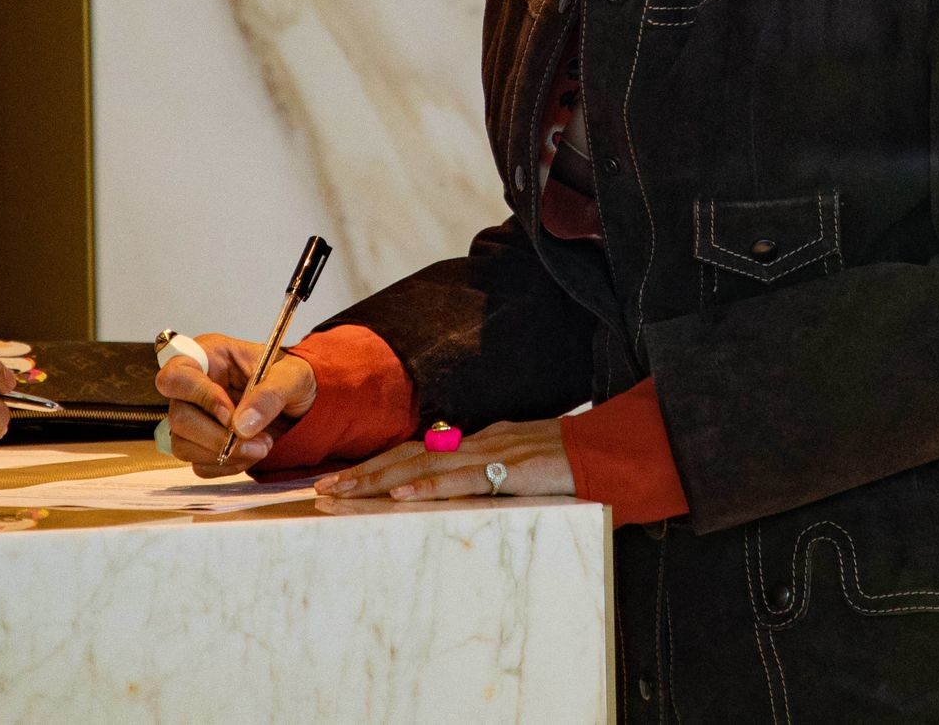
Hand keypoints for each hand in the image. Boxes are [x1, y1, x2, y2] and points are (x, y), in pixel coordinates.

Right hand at [153, 332, 315, 476]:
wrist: (302, 404)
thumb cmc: (292, 378)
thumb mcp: (292, 376)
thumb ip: (269, 395)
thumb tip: (241, 425)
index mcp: (211, 356)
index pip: (176, 374)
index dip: (198, 396)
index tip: (230, 414)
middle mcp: (196, 386)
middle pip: (178, 416)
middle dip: (216, 437)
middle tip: (255, 441)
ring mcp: (196, 416)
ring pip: (183, 445)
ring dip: (224, 455)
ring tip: (261, 446)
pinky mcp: (202, 443)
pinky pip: (200, 465)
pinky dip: (227, 466)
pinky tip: (250, 454)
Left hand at [311, 418, 573, 501]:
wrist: (613, 450)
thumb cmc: (574, 465)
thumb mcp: (523, 468)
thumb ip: (491, 473)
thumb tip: (459, 486)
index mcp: (478, 443)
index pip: (417, 452)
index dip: (377, 465)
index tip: (344, 480)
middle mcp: (478, 444)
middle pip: (409, 455)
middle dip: (364, 472)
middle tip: (325, 488)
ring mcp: (493, 453)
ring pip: (424, 464)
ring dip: (380, 478)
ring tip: (345, 492)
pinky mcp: (512, 470)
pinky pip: (463, 479)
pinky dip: (429, 485)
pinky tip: (401, 493)